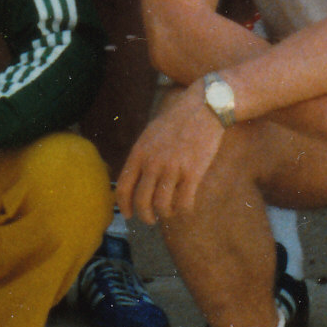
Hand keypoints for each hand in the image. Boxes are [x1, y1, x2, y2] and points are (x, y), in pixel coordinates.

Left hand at [116, 82, 225, 226]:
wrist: (203, 107)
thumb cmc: (177, 121)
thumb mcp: (150, 134)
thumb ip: (141, 156)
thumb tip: (133, 178)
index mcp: (139, 152)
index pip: (123, 187)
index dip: (124, 206)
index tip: (128, 215)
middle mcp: (152, 162)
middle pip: (142, 202)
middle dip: (145, 216)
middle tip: (151, 220)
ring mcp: (172, 168)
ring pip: (162, 206)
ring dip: (165, 214)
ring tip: (170, 211)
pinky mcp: (193, 172)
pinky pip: (184, 203)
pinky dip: (184, 210)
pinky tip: (186, 206)